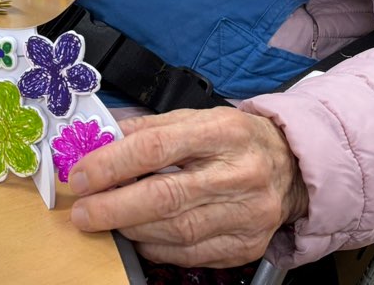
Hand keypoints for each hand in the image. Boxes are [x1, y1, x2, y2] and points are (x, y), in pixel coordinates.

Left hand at [68, 107, 307, 267]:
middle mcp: (239, 173)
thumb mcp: (197, 117)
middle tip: (82, 211)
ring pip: (176, 231)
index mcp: (223, 131)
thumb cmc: (235, 137)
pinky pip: (191, 255)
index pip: (157, 146)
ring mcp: (246, 214)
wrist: (292, 166)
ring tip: (106, 221)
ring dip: (131, 229)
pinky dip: (157, 248)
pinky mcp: (247, 246)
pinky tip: (140, 236)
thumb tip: (101, 138)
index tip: (81, 175)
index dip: (113, 163)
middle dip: (114, 206)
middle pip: (165, 196)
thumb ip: (151, 128)